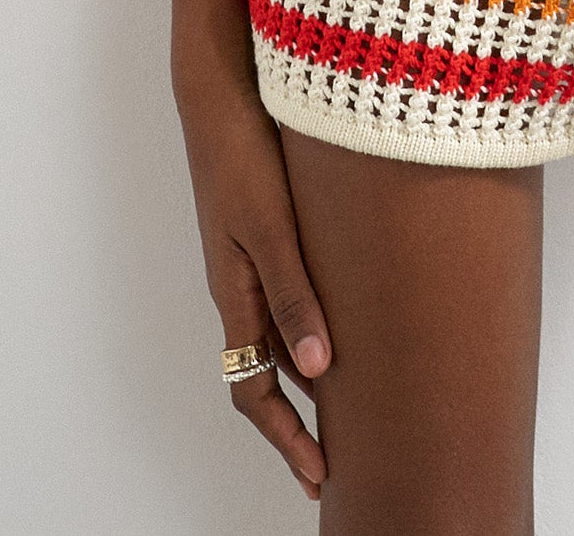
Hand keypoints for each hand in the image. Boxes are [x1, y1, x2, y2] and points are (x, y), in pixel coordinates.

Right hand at [177, 78, 332, 497]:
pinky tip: (347, 327)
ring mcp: (248, 262)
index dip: (285, 439)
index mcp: (234, 296)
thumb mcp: (272, 228)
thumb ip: (294, 294)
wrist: (220, 95)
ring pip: (277, 339)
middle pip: (264, 376)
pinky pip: (286, 301)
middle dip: (295, 426)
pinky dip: (311, 329)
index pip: (252, 391)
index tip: (318, 477)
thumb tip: (320, 368)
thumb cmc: (243, 158)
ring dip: (307, 380)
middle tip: (334, 465)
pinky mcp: (263, 234)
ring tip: (353, 408)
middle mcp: (238, 289)